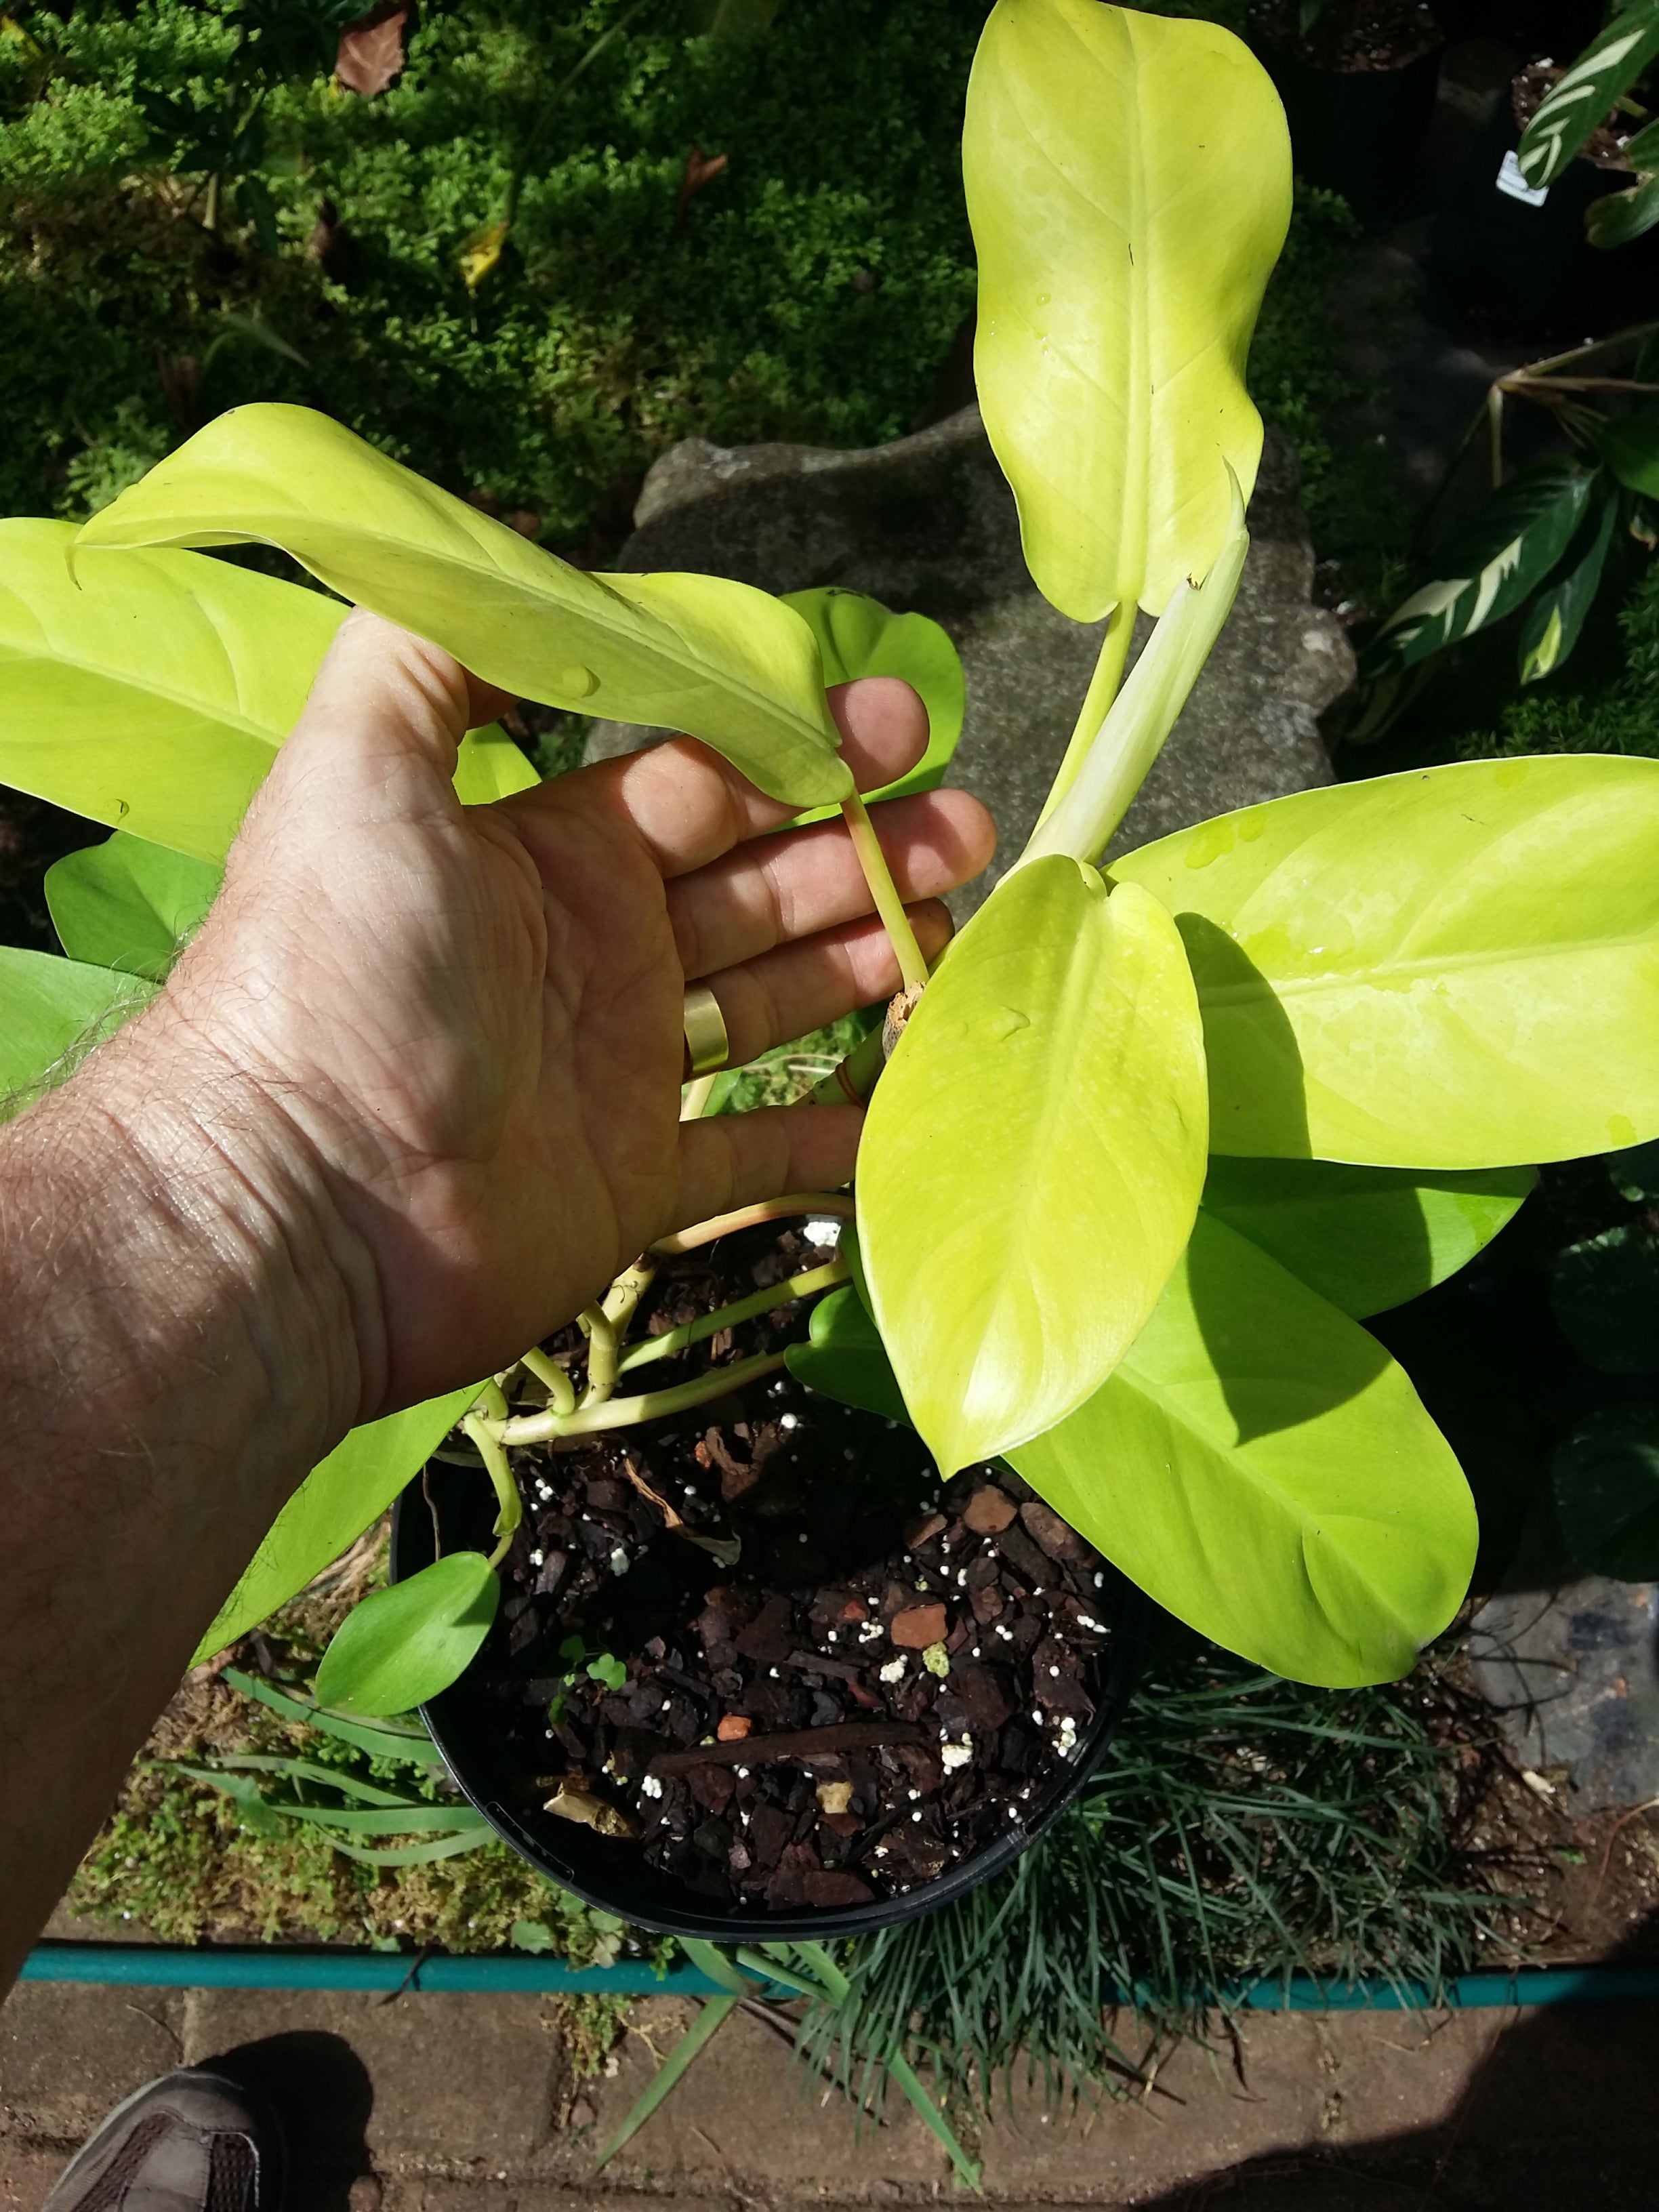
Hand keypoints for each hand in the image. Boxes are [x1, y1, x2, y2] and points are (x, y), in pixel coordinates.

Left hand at [160, 610, 995, 1418]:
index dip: (795, 746)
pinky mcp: (639, 1181)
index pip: (700, 776)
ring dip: (871, 953)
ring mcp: (622, 1067)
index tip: (893, 723)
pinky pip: (759, 1150)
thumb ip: (434, 652)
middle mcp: (593, 947)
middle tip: (965, 823)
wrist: (297, 1200)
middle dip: (862, 841)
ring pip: (777, 995)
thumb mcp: (360, 767)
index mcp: (545, 850)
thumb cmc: (334, 971)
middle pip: (759, 878)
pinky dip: (831, 1131)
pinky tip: (910, 1097)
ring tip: (966, 921)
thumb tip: (516, 563)